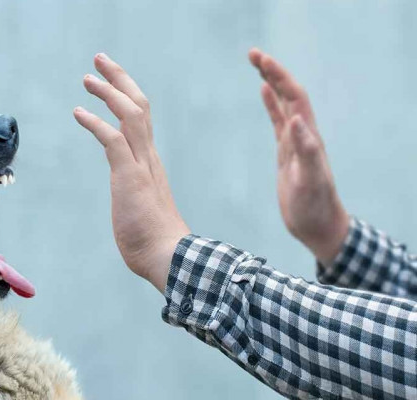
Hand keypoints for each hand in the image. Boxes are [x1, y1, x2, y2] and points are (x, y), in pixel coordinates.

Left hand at [74, 53, 189, 291]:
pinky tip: (78, 112)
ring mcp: (141, 165)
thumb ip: (135, 196)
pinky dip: (95, 123)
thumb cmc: (154, 241)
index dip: (126, 95)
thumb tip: (131, 203)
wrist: (169, 258)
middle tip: (100, 60)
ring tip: (87, 78)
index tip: (110, 80)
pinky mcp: (129, 177)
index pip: (141, 119)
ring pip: (130, 114)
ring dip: (108, 92)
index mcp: (150, 162)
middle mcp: (148, 157)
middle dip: (119, 79)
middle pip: (139, 105)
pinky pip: (113, 140)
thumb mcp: (140, 209)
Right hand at [249, 48, 348, 263]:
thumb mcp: (310, 180)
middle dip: (272, 71)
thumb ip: (306, 150)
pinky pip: (278, 121)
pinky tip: (264, 93)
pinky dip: (271, 104)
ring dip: (272, 82)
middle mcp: (303, 134)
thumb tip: (296, 119)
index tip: (260, 60)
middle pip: (288, 93)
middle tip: (252, 53)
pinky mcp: (287, 152)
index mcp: (308, 136)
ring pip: (283, 104)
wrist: (318, 225)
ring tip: (257, 64)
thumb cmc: (314, 206)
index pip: (294, 97)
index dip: (279, 76)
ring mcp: (295, 142)